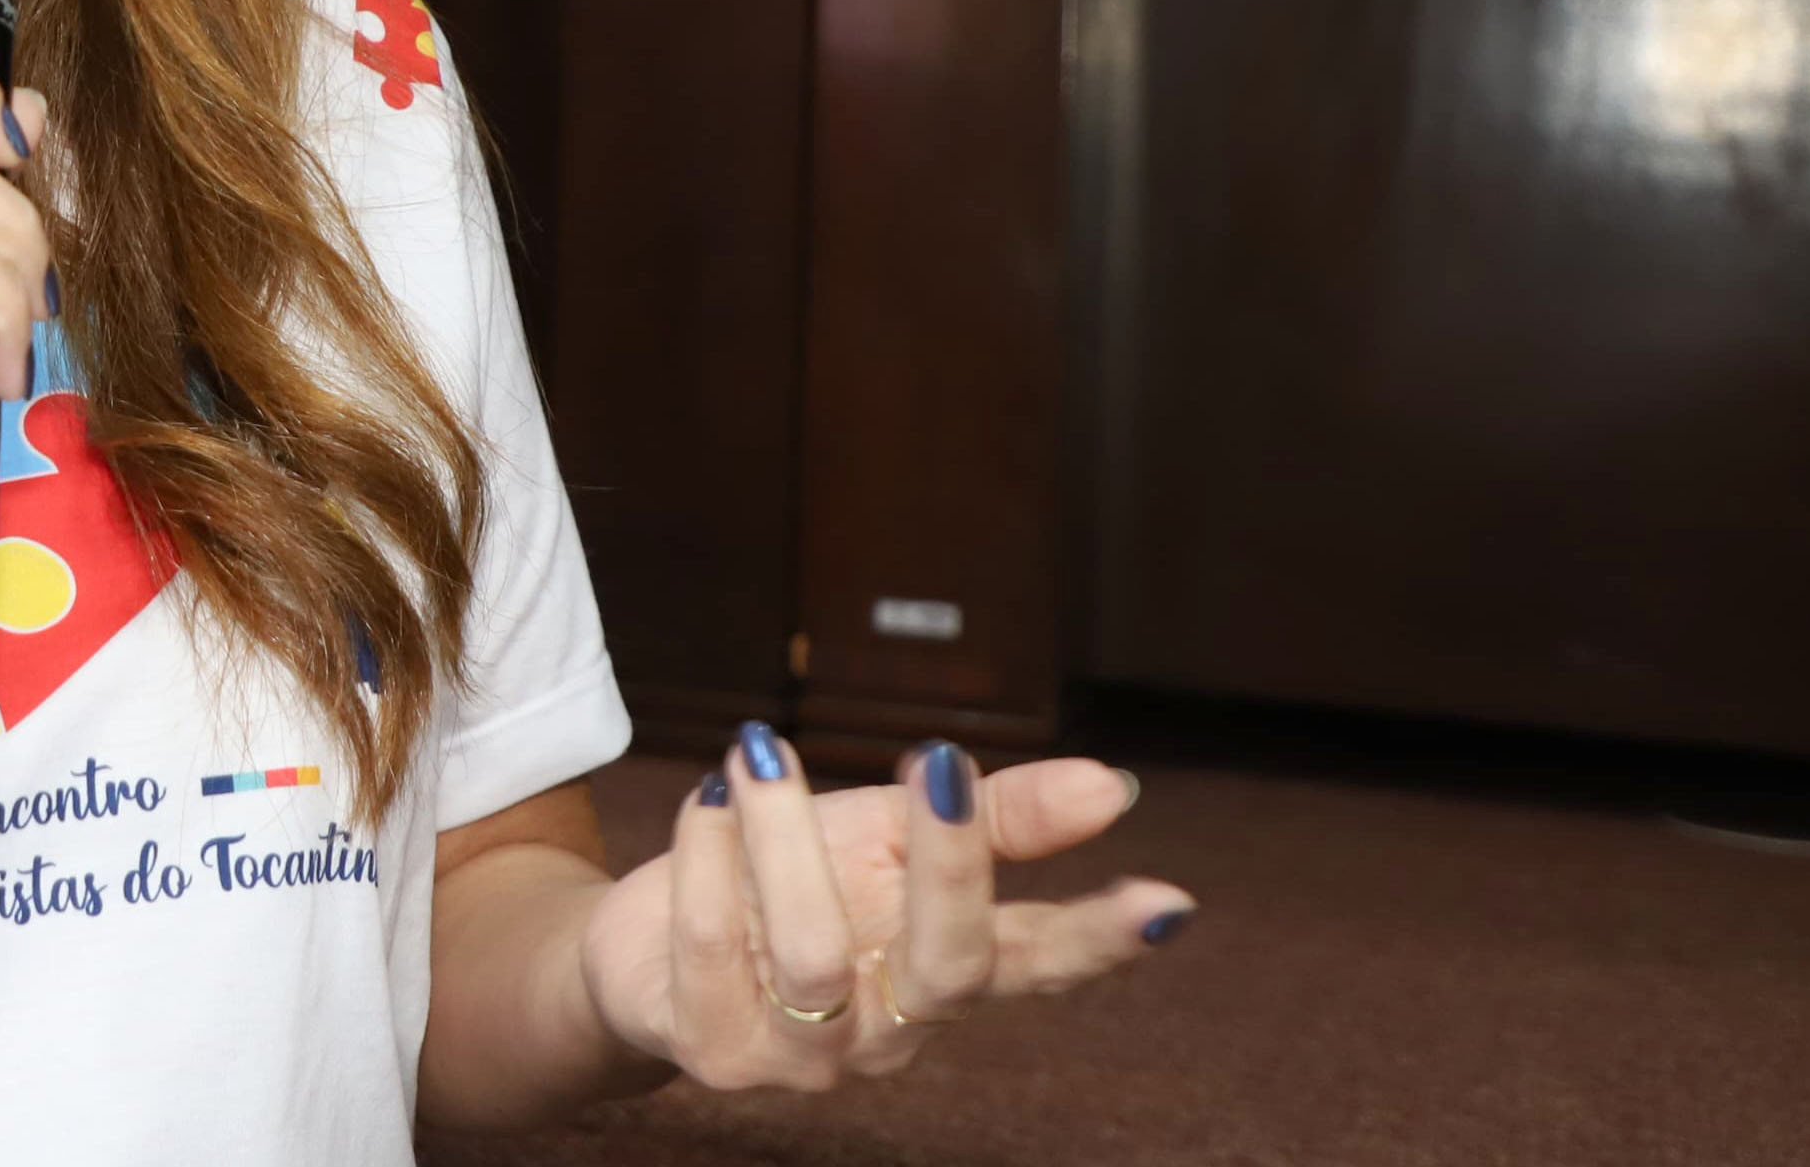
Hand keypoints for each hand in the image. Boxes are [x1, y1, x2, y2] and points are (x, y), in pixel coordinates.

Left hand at [576, 727, 1195, 1089]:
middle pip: (951, 967)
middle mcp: (889, 1030)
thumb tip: (1114, 785)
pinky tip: (705, 802)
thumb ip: (990, 817)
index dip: (1101, 936)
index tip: (1168, 900)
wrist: (641, 948)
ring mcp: (805, 1055)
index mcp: (942, 972)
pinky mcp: (715, 1050)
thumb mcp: (888, 838)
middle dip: (952, 865)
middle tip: (938, 766)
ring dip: (784, 834)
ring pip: (816, 950)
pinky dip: (708, 860)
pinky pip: (716, 951)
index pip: (1040, 959)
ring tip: (758, 754)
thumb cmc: (789, 885)